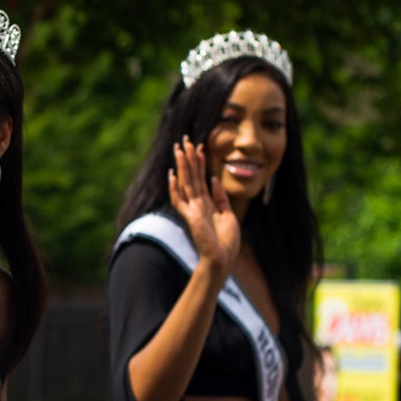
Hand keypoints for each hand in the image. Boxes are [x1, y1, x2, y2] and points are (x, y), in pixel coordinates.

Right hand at [168, 135, 238, 270]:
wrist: (222, 260)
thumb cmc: (226, 243)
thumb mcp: (228, 215)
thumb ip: (220, 198)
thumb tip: (215, 179)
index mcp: (206, 204)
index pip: (201, 179)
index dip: (200, 163)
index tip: (199, 146)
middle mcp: (197, 204)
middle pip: (191, 177)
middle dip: (188, 158)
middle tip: (184, 140)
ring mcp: (192, 210)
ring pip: (185, 183)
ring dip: (182, 166)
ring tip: (179, 149)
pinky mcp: (190, 217)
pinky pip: (180, 199)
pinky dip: (175, 187)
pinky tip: (173, 174)